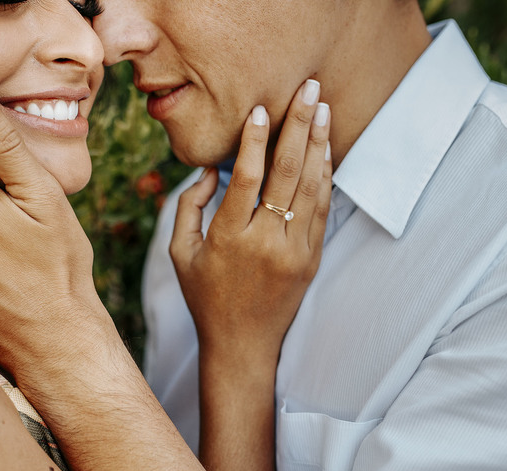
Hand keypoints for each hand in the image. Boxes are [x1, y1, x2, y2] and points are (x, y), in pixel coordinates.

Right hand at [170, 79, 332, 365]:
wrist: (243, 344)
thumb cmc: (206, 297)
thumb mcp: (180, 253)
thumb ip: (187, 206)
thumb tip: (210, 170)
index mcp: (229, 238)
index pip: (246, 177)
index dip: (255, 140)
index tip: (262, 108)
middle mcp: (265, 242)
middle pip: (287, 173)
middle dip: (299, 126)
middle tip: (309, 90)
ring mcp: (294, 251)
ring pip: (312, 187)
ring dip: (319, 143)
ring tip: (323, 109)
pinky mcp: (312, 259)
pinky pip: (322, 208)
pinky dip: (325, 175)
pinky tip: (325, 149)